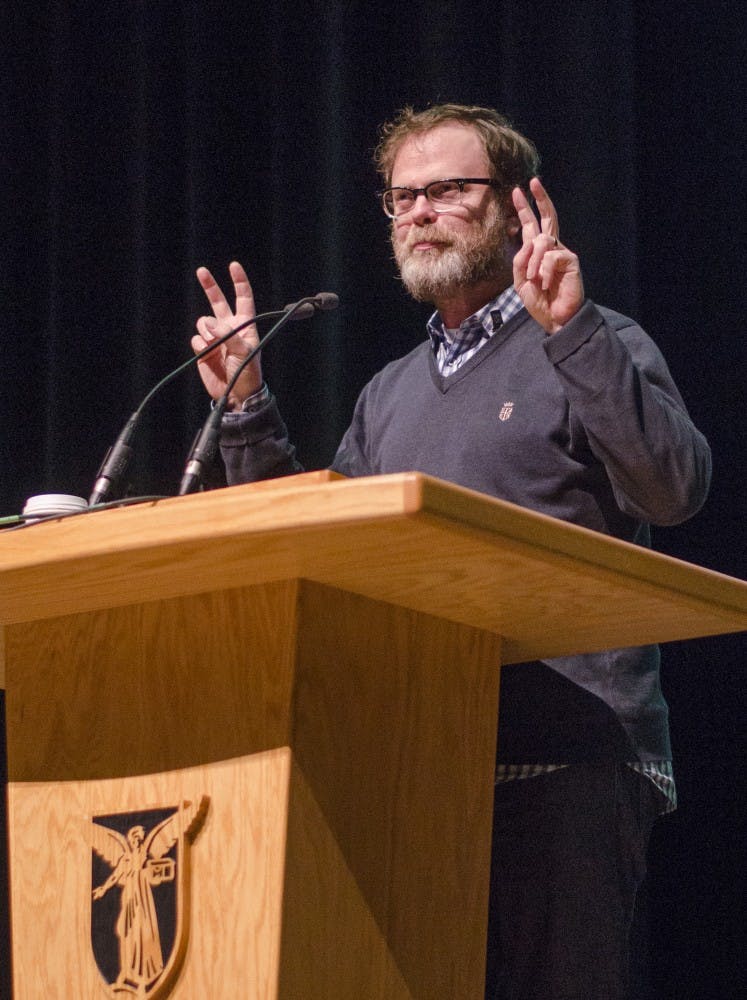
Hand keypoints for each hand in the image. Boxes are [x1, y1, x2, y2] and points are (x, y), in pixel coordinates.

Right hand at [192, 261, 261, 408]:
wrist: (236, 394)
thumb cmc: (248, 373)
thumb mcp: (245, 353)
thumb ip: (228, 336)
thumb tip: (209, 324)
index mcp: (245, 325)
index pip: (243, 298)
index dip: (239, 282)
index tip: (233, 266)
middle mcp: (229, 328)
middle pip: (218, 301)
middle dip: (210, 286)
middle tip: (201, 271)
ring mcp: (215, 338)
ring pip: (203, 322)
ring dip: (206, 331)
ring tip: (214, 346)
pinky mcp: (203, 349)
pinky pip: (196, 339)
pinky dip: (200, 345)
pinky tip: (207, 354)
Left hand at [512, 178, 583, 332]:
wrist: (555, 318)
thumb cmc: (539, 301)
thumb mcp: (520, 281)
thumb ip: (519, 261)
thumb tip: (528, 241)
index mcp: (537, 252)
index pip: (531, 226)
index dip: (524, 209)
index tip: (517, 192)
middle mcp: (551, 248)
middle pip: (548, 217)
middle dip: (539, 199)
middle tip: (533, 183)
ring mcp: (562, 253)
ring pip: (542, 241)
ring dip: (533, 261)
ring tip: (534, 279)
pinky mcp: (571, 260)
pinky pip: (551, 256)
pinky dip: (544, 270)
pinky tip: (545, 283)